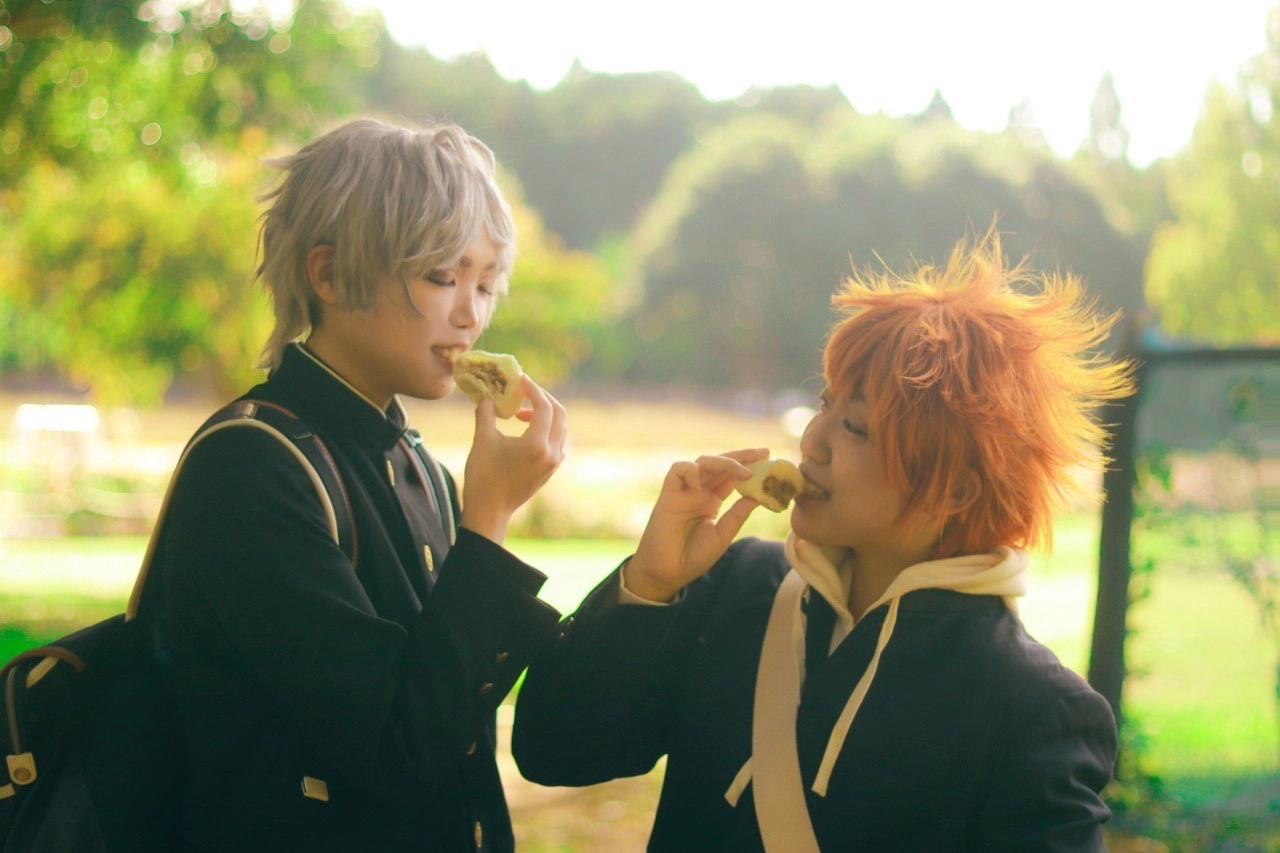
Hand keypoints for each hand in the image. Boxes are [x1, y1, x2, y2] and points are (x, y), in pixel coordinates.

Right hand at [460, 374, 566, 543]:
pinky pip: (557, 442)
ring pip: (560, 428)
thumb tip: (488, 394)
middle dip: (542, 398)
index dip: (533, 389)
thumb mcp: (482, 440)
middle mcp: (552, 453)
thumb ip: (486, 412)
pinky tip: (526, 431)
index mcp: (537, 445)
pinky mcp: (550, 470)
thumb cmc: (483, 476)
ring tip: (520, 414)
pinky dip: (546, 429)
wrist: (489, 512)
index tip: (519, 380)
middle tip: (523, 392)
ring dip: (544, 414)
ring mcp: (554, 463)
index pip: (544, 406)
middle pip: (559, 414)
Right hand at [624, 448, 769, 602]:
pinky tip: (702, 483)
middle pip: (720, 464)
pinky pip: (677, 470)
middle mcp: (699, 492)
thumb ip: (737, 514)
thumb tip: (759, 496)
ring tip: (743, 472)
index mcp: (712, 501)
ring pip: (702, 462)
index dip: (748, 465)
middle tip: (763, 453)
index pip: (731, 476)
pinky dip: (691, 470)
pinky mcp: (668, 494)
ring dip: (723, 462)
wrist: (668, 573)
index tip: (768, 458)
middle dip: (741, 456)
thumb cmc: (693, 557)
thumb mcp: (723, 535)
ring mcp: (684, 492)